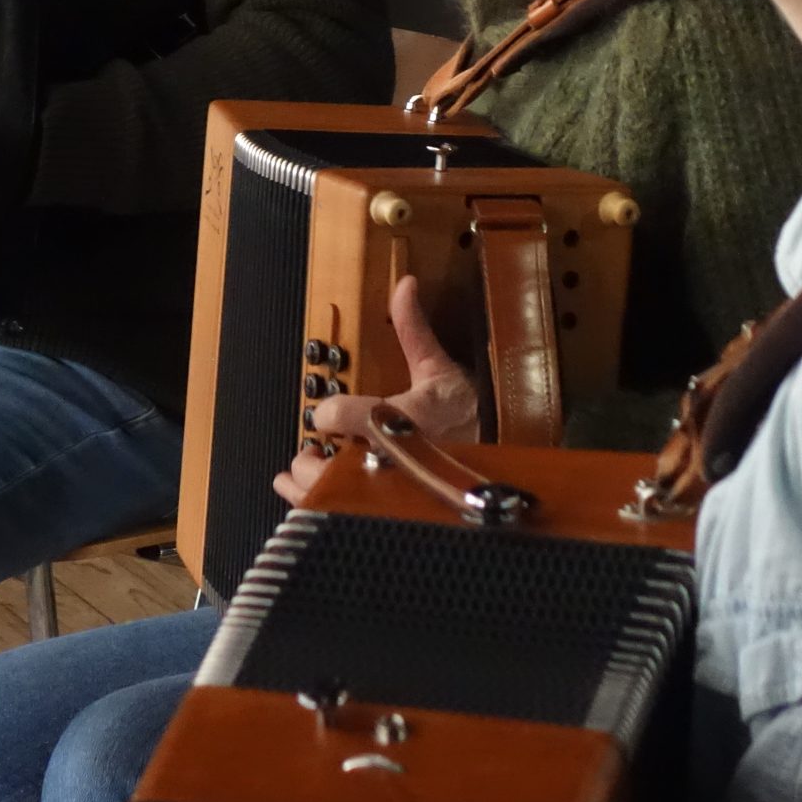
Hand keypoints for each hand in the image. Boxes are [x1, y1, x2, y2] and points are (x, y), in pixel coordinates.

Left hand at [274, 275, 480, 504]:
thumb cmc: (469, 412)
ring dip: (312, 489)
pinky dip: (322, 509)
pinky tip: (305, 499)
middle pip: (345, 469)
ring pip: (343, 500)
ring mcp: (401, 489)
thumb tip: (405, 284)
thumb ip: (413, 329)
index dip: (334, 413)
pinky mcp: (398, 508)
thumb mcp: (440, 368)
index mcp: (415, 418)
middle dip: (315, 464)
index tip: (321, 414)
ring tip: (297, 475)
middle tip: (305, 454)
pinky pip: (351, 517)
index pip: (361, 416)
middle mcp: (406, 458)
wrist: (503, 457)